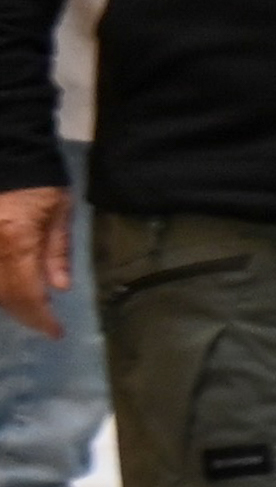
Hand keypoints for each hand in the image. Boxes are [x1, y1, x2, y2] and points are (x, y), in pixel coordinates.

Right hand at [0, 191, 69, 334]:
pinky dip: (0, 286)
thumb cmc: (41, 181)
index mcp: (17, 242)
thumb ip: (57, 252)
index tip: (56, 332)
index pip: (27, 293)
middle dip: (24, 314)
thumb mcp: (59, 213)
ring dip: (8, 303)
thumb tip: (59, 288)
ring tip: (30, 310)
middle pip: (3, 295)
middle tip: (44, 323)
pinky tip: (12, 292)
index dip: (40, 318)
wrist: (8, 154)